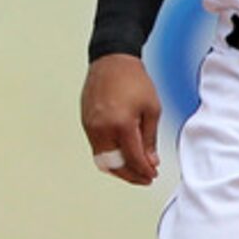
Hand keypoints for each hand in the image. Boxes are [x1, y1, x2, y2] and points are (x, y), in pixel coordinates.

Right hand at [82, 54, 160, 184]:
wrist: (112, 60)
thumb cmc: (133, 79)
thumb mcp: (151, 109)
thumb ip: (150, 139)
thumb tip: (150, 160)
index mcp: (121, 124)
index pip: (133, 158)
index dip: (145, 171)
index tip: (153, 175)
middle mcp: (102, 128)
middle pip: (115, 165)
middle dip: (131, 175)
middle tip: (144, 178)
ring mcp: (91, 126)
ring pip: (102, 160)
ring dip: (119, 168)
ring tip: (133, 169)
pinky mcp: (85, 123)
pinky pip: (96, 147)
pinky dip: (109, 156)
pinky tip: (121, 155)